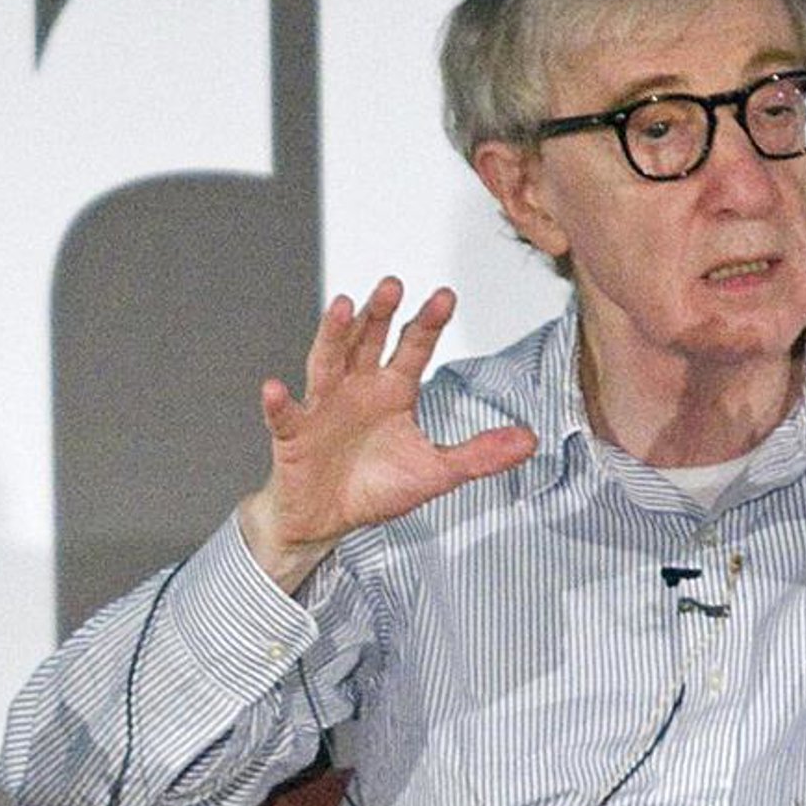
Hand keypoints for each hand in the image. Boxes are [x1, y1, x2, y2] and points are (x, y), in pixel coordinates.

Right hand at [239, 278, 536, 590]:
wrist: (327, 520)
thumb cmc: (375, 487)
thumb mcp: (436, 473)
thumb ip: (480, 455)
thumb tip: (531, 440)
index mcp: (393, 390)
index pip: (413, 348)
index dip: (428, 323)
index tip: (446, 296)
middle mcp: (357, 387)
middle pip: (368, 341)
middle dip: (380, 313)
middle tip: (394, 285)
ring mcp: (323, 406)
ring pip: (327, 361)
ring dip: (333, 334)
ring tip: (343, 307)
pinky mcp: (294, 435)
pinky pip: (285, 416)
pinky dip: (278, 403)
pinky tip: (274, 388)